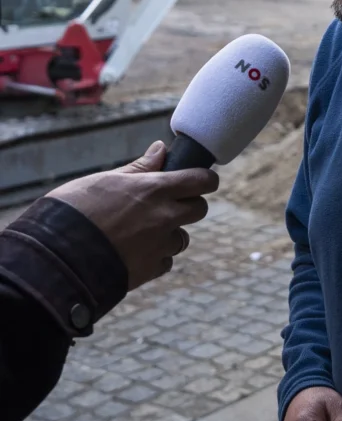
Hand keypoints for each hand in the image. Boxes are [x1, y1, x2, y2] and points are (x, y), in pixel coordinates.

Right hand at [52, 140, 218, 289]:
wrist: (57, 256)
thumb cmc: (74, 211)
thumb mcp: (104, 180)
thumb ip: (139, 168)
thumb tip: (161, 150)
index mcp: (155, 189)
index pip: (202, 180)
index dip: (205, 179)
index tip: (200, 179)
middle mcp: (164, 217)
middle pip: (199, 209)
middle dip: (189, 205)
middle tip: (167, 204)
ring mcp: (159, 245)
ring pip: (182, 237)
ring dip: (169, 233)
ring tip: (139, 231)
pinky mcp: (150, 270)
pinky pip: (165, 261)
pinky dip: (155, 256)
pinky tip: (133, 252)